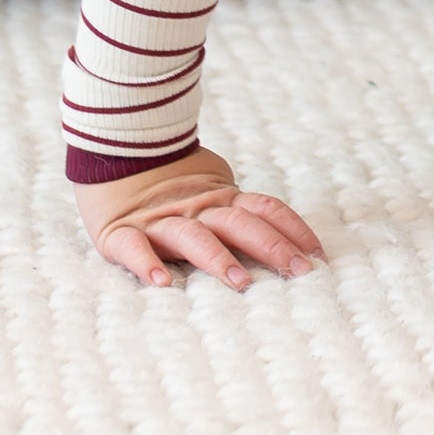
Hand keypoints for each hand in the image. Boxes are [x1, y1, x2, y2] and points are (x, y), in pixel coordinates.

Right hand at [73, 146, 324, 288]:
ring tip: (240, 282)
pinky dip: (146, 263)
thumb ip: (240, 211)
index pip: (266, 209)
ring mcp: (159, 220)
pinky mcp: (120, 232)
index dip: (295, 229)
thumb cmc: (170, 185)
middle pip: (240, 225)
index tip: (320, 255)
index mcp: (220, 198)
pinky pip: (133, 248)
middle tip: (300, 273)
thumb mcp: (212, 192)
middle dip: (273, 248)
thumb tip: (288, 239)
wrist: (113, 151)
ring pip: (193, 237)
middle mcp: (196, 208)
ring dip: (218, 259)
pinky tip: (161, 283)